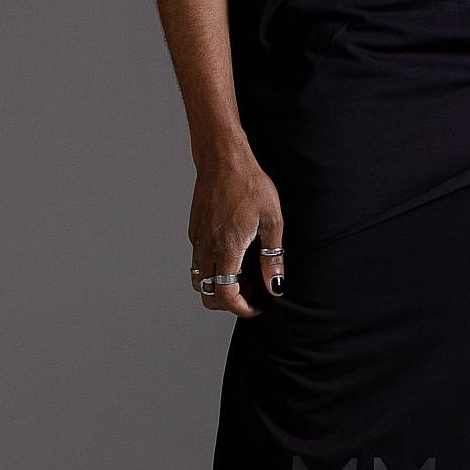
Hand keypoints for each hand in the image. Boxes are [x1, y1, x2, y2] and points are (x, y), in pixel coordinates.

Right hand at [188, 147, 284, 316]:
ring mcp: (197, 240)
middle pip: (208, 295)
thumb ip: (272, 257)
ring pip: (201, 280)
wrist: (224, 160)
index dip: (241, 309)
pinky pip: (198, 262)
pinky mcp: (194, 231)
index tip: (257, 306)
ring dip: (220, 286)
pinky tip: (234, 253)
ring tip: (244, 272)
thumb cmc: (250, 185)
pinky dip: (214, 270)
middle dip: (230, 302)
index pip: (226, 296)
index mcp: (227, 248)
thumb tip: (275, 286)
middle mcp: (206, 248)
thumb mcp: (272, 221)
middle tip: (252, 289)